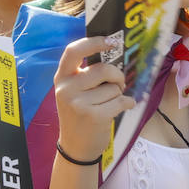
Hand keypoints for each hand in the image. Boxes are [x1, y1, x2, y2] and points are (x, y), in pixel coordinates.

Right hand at [53, 36, 134, 163]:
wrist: (75, 147)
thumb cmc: (79, 114)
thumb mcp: (73, 92)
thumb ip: (85, 73)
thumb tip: (112, 51)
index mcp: (61, 78)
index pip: (73, 51)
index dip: (94, 42)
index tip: (111, 41)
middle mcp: (66, 89)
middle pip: (102, 69)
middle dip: (117, 76)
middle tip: (118, 84)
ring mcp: (79, 103)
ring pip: (113, 87)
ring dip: (118, 94)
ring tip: (111, 102)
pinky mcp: (94, 116)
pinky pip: (120, 101)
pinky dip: (127, 103)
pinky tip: (123, 107)